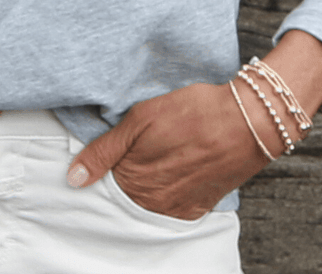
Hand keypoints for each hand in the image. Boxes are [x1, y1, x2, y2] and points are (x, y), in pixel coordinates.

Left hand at [66, 82, 268, 219]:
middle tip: (142, 148)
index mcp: (132, 180)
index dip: (104, 164)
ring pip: (145, 202)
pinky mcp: (196, 209)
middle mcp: (152, 204)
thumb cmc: (192, 112)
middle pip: (123, 195)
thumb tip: (74, 179)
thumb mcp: (140, 119)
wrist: (247, 122)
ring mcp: (175, 210)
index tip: (112, 150)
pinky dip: (166, 191)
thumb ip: (103, 151)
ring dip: (145, 183)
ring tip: (159, 154)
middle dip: (124, 174)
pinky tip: (173, 167)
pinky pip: (169, 208)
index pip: (102, 183)